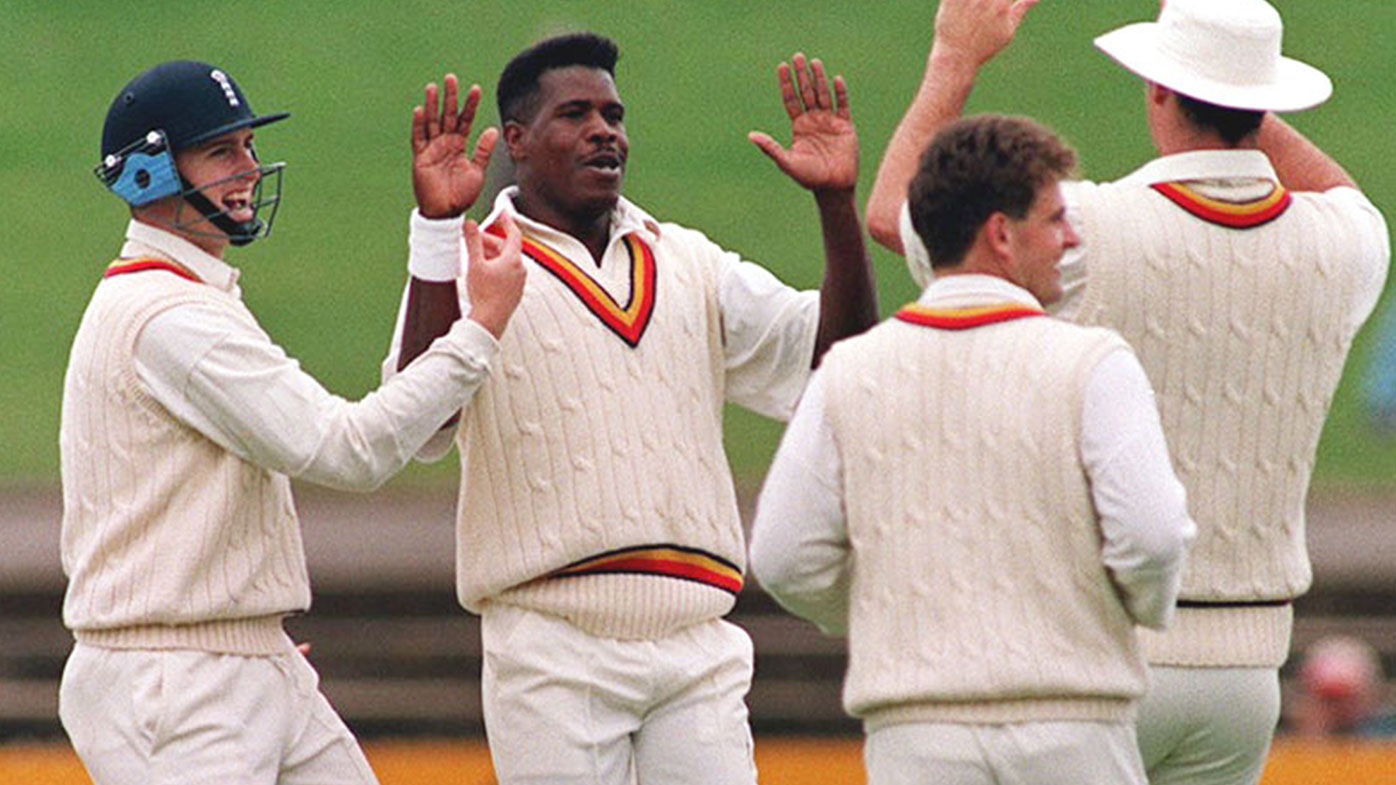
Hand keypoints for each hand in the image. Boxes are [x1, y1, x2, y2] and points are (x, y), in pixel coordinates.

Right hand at [412, 74, 497, 218]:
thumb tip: (492, 129)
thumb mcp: (477, 171)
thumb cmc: (462, 194)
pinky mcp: (421, 157)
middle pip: (447, 115)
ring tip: (433, 87)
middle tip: (451, 78)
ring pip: (432, 122)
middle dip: (450, 97)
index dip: (470, 105)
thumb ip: (483, 151)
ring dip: (432, 105)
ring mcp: (432, 149)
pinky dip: (419, 125)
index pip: (465, 120)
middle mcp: (445, 143)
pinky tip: (420, 110)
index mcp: (459, 145)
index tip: (476, 88)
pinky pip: (419, 138)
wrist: (446, 212)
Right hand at [464, 214, 524, 338]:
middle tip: (474, 240)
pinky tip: (481, 272)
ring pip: (506, 261)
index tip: (500, 212)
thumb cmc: (484, 294)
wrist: (490, 322)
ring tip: (474, 257)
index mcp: (513, 260)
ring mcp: (519, 282)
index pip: (513, 233)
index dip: (506, 221)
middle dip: (490, 241)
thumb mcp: (475, 264)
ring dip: (491, 255)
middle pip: (506, 247)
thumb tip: (470, 224)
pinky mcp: (514, 292)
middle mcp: (520, 269)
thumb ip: (473, 241)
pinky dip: (495, 266)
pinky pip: (506, 273)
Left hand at [748, 53, 857, 193]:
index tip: (782, 66)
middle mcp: (813, 120)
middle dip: (802, 75)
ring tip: (814, 62)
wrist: (833, 187)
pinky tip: (836, 79)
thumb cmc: (808, 177)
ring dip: (819, 78)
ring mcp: (830, 121)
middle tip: (797, 56)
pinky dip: (840, 93)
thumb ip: (770, 147)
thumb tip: (751, 135)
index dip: (786, 83)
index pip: (791, 99)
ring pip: (823, 94)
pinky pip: (842, 105)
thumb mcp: (787, 161)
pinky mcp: (845, 126)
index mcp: (799, 126)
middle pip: (806, 92)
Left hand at [932, 0, 1039, 68]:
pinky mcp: (950, 1)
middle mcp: (984, 0)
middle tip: (983, 6)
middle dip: (985, 1)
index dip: (1001, 0)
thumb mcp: (1007, 30)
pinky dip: (956, 1)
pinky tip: (961, 7)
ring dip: (973, 2)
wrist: (957, 58)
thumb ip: (1021, 9)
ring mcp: (966, 0)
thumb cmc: (983, 47)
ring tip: (975, 8)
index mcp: (1001, 4)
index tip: (998, 3)